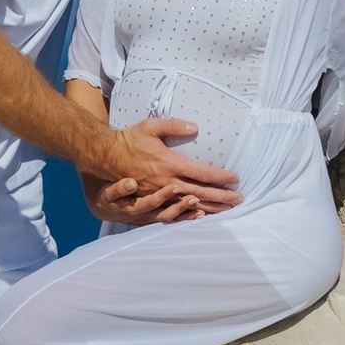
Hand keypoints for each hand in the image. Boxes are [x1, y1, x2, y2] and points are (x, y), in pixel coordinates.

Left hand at [86, 173, 203, 224]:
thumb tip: (194, 189)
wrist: (94, 186)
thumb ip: (170, 195)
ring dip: (157, 198)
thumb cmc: (125, 190)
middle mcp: (141, 212)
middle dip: (181, 208)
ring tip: (171, 188)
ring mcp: (124, 205)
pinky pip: (115, 194)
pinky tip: (130, 182)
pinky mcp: (108, 197)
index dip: (192, 214)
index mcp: (153, 211)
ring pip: (143, 206)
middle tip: (195, 200)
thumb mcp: (148, 198)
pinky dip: (121, 189)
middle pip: (165, 214)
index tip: (212, 209)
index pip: (178, 215)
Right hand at [90, 118, 239, 222]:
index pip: (202, 172)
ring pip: (189, 205)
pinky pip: (173, 212)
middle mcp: (166, 182)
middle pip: (201, 192)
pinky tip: (200, 218)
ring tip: (227, 211)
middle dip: (222, 196)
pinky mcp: (149, 201)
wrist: (104, 157)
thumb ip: (174, 126)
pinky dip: (189, 216)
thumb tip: (195, 128)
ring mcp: (158, 194)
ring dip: (210, 208)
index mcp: (170, 163)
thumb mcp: (150, 126)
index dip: (220, 176)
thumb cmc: (128, 140)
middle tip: (240, 200)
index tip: (236, 178)